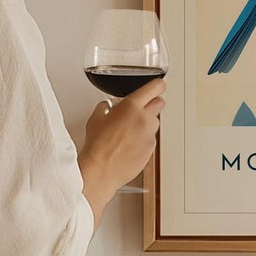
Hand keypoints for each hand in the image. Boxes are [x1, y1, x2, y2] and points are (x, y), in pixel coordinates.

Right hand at [79, 77, 164, 224]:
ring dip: (147, 122)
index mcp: (131, 106)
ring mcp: (149, 135)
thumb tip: (108, 107)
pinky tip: (130, 144)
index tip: (157, 86)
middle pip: (160, 103)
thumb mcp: (96, 118)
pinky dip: (144, 138)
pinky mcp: (151, 149)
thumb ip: (105, 107)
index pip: (155, 88)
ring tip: (130, 130)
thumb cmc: (97, 146)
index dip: (157, 86)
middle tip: (141, 108)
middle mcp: (144, 119)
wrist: (101, 170)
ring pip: (155, 122)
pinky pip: (151, 139)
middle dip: (152, 103)